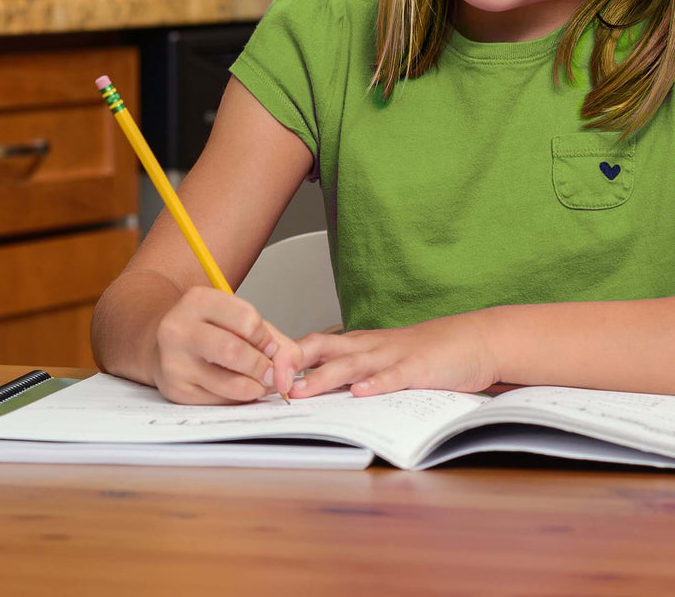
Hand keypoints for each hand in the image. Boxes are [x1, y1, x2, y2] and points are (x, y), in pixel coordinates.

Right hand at [152, 287, 302, 404]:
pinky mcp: (176, 390)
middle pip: (234, 351)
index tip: (269, 347)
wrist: (162, 344)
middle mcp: (180, 328)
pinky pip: (222, 402)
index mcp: (198, 300)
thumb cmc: (209, 330)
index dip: (266, 338)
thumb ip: (275, 342)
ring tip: (257, 382)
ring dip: (256, 388)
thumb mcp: (238, 321)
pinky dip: (238, 399)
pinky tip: (234, 387)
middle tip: (271, 373)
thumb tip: (288, 375)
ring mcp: (174, 361)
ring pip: (232, 384)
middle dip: (263, 367)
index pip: (247, 319)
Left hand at [289, 310, 498, 398]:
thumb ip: (349, 371)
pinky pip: (394, 376)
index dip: (286, 358)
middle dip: (293, 363)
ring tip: (301, 390)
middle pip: (321, 348)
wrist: (470, 340)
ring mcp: (392, 355)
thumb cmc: (422, 353)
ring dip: (323, 377)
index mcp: (356, 344)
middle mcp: (367, 346)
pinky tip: (361, 393)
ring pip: (350, 364)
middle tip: (271, 382)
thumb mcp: (379, 359)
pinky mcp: (417, 368)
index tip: (264, 375)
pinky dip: (376, 384)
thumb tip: (311, 389)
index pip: (311, 345)